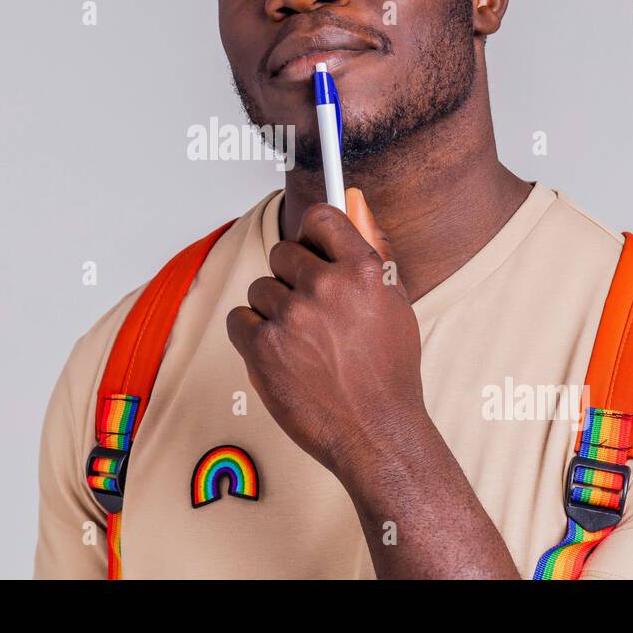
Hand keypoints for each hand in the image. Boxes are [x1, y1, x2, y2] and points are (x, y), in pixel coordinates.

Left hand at [226, 188, 425, 477]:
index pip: (320, 218)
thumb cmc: (388, 373)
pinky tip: (280, 355)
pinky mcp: (263, 346)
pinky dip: (252, 336)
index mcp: (363, 270)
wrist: (376, 432)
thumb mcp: (393, 304)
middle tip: (310, 313)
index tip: (310, 247)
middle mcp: (327, 286)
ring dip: (273, 311)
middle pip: (283, 253)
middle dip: (291, 278)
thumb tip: (354, 200)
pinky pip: (239, 319)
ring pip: (260, 288)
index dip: (311, 233)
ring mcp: (292, 316)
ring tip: (302, 343)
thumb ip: (370, 250)